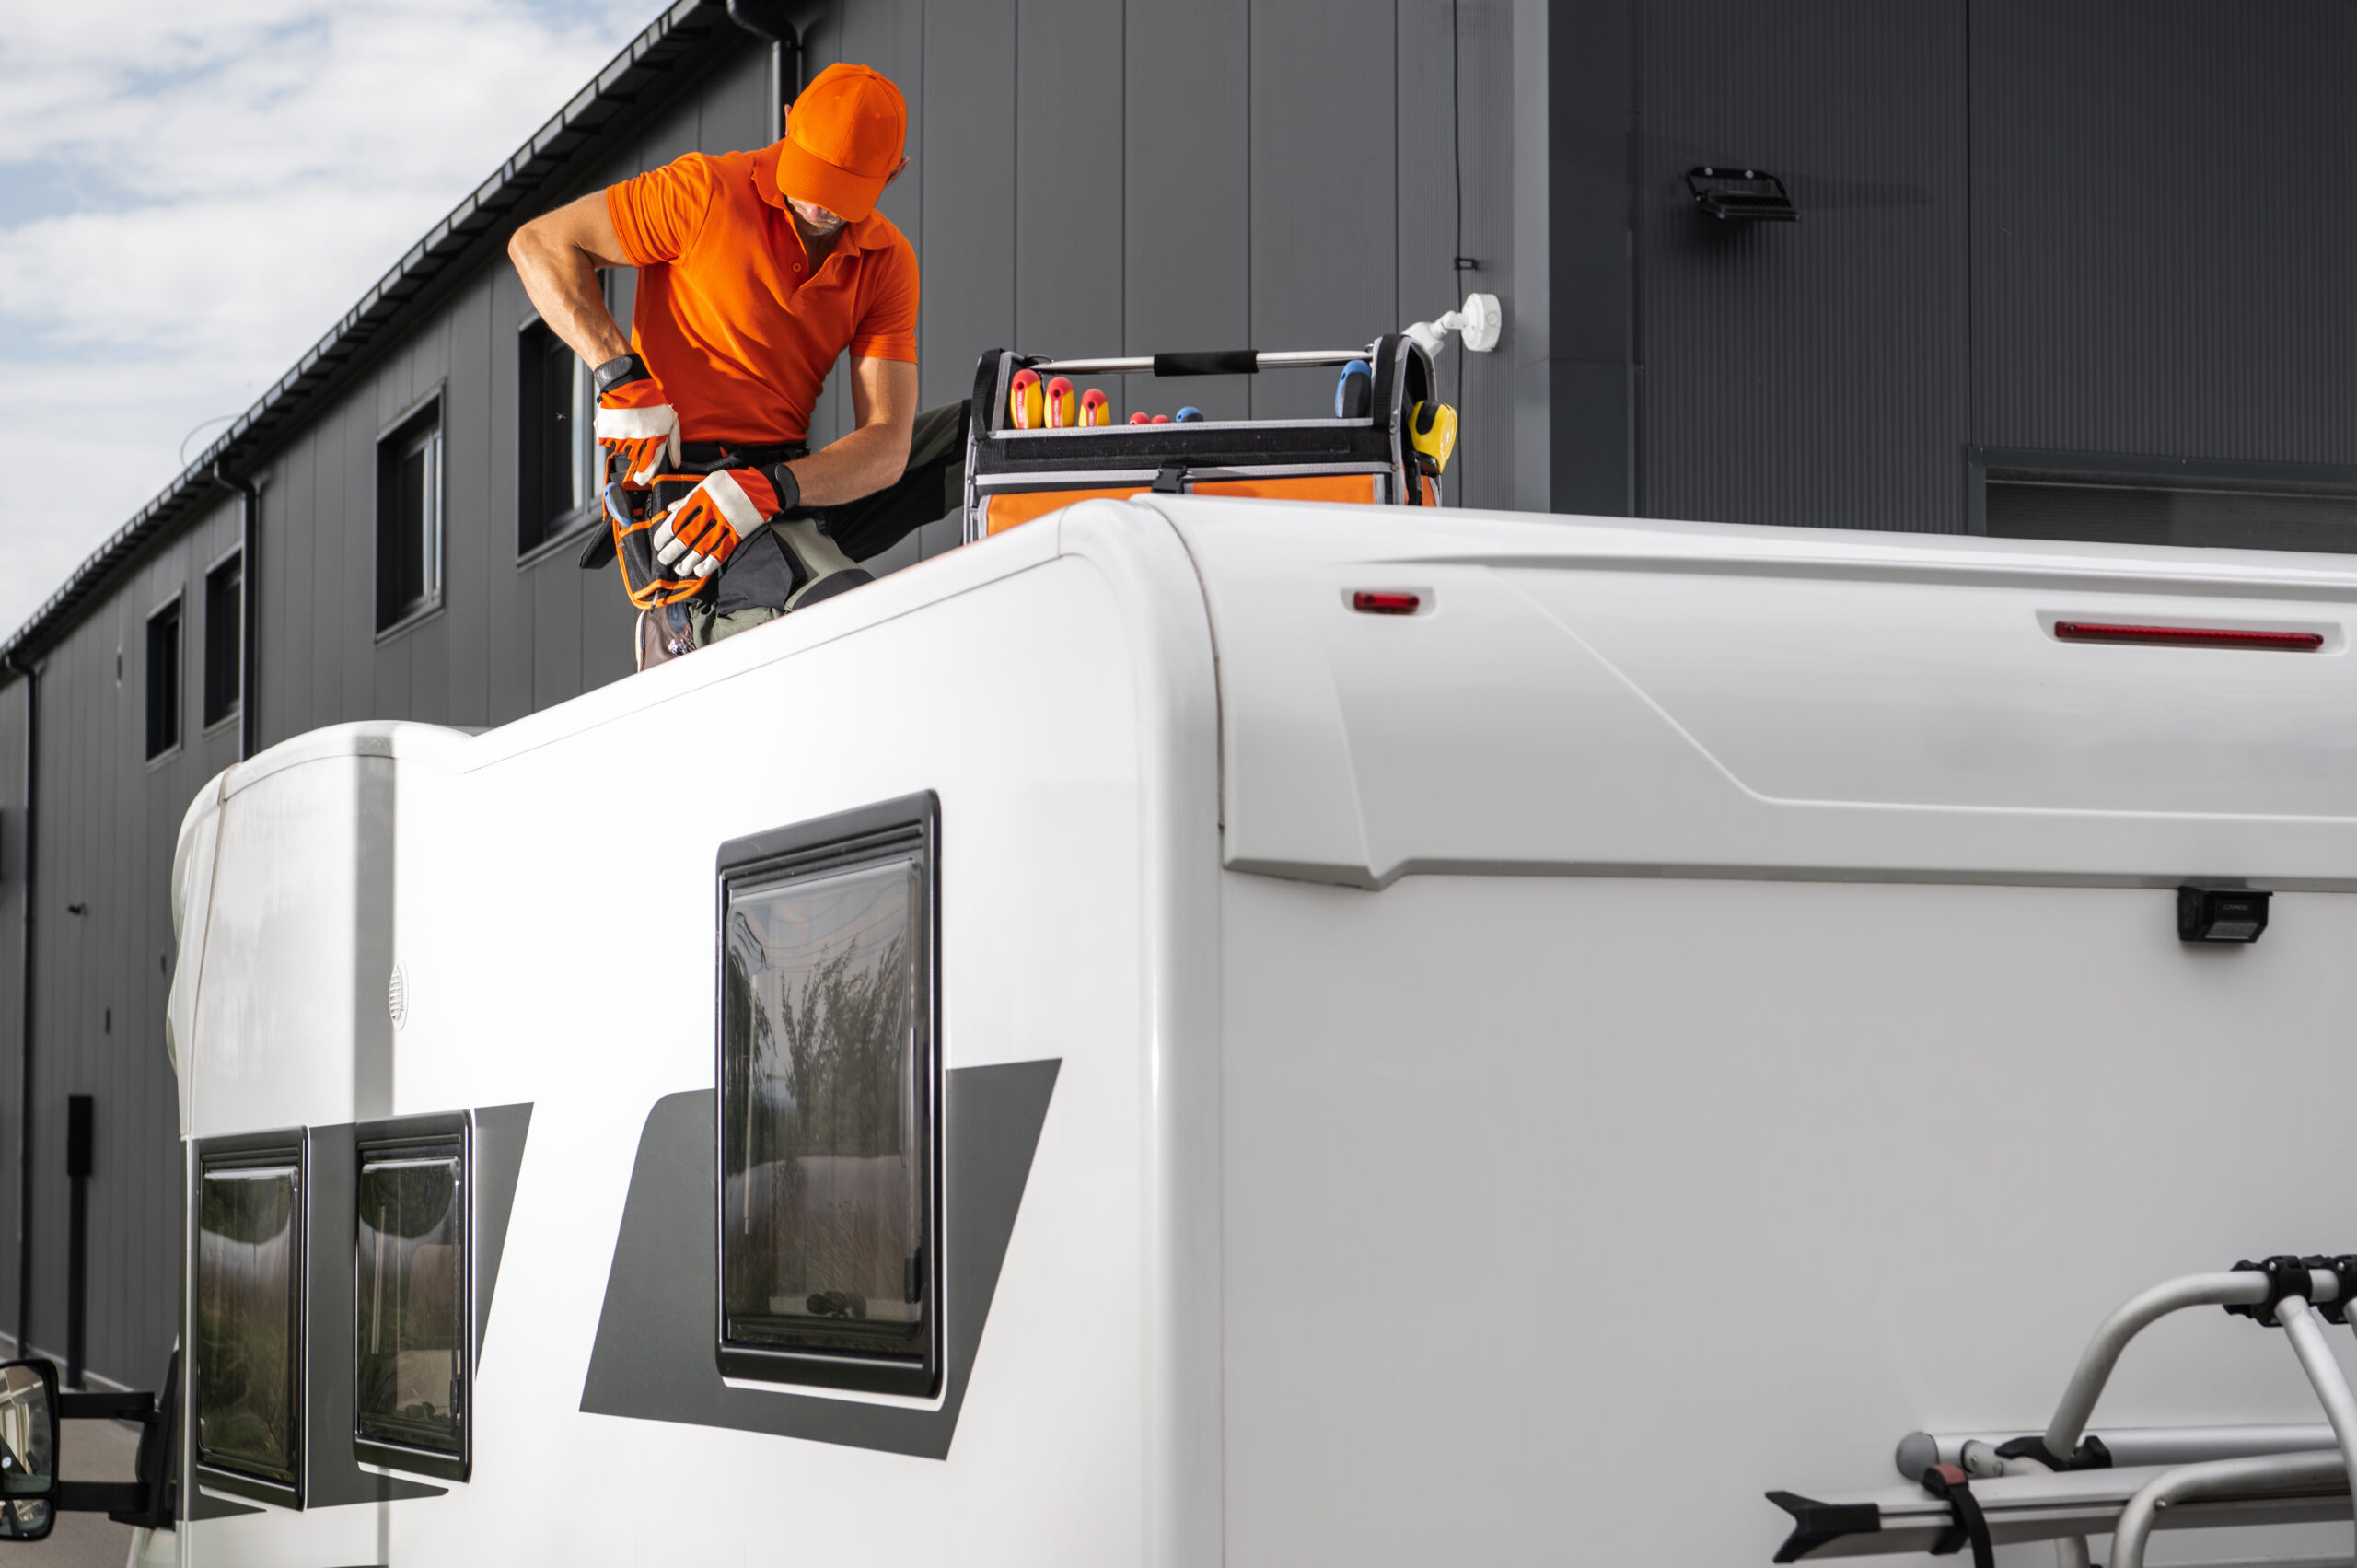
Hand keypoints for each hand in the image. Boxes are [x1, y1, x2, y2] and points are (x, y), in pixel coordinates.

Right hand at [593, 355, 679, 485]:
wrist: (629, 384)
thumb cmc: (653, 402)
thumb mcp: (672, 421)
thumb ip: (674, 444)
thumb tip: (676, 463)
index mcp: (654, 439)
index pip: (650, 466)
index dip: (646, 476)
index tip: (642, 479)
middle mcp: (637, 441)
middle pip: (635, 460)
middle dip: (635, 456)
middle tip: (636, 444)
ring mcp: (620, 437)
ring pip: (622, 451)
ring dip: (624, 444)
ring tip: (630, 427)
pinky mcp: (606, 432)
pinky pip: (608, 442)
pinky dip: (612, 436)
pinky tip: (620, 424)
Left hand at [651, 466, 792, 577]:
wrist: (764, 486)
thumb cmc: (733, 483)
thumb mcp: (708, 483)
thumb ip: (689, 498)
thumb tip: (670, 509)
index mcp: (701, 497)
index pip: (677, 519)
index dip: (665, 534)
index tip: (658, 543)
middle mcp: (712, 511)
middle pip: (687, 535)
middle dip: (673, 550)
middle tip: (664, 559)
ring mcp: (726, 524)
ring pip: (703, 547)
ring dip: (688, 561)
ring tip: (680, 569)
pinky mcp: (739, 533)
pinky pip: (722, 551)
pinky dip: (709, 563)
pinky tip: (699, 570)